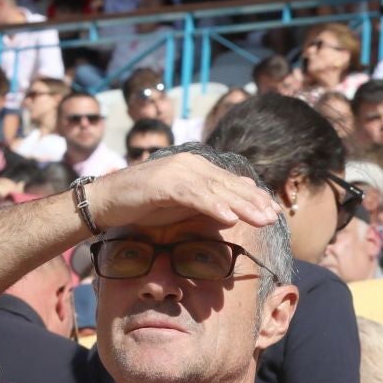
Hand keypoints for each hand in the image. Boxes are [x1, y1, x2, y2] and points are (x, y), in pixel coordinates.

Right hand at [84, 151, 280, 232]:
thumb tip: (236, 209)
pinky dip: (213, 206)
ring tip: (261, 219)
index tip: (274, 212)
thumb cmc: (144, 205)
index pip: (231, 182)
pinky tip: (230, 219)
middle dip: (254, 202)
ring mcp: (177, 172)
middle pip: (229, 184)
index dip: (254, 197)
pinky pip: (194, 196)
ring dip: (241, 205)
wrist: (107, 201)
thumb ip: (208, 201)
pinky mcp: (163, 184)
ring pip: (216, 189)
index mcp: (196, 167)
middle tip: (275, 217)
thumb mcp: (183, 204)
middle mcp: (190, 164)